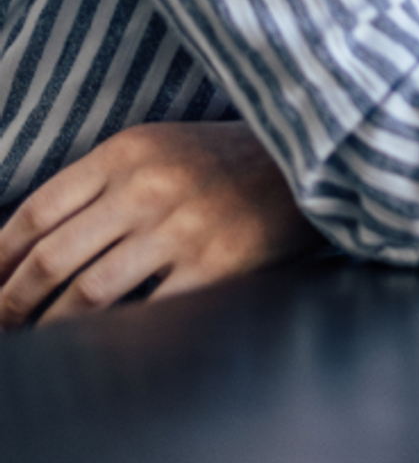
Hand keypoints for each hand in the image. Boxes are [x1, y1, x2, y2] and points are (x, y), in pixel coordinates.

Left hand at [0, 122, 320, 329]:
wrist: (314, 157)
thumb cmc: (228, 158)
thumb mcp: (161, 147)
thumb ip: (101, 184)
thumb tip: (28, 245)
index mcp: (129, 151)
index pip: (36, 212)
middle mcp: (150, 186)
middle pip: (51, 259)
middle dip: (10, 304)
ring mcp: (183, 227)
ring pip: (86, 294)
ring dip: (50, 327)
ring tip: (36, 341)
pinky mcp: (214, 265)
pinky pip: (142, 314)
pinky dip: (109, 336)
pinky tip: (96, 344)